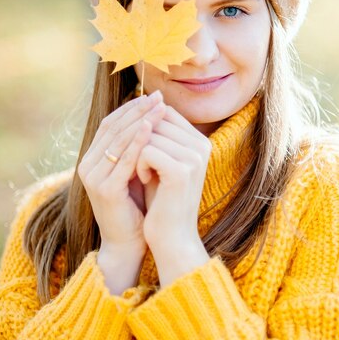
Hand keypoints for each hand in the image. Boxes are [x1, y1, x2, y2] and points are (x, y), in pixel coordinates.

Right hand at [77, 90, 165, 293]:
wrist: (127, 244)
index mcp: (92, 160)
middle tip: (159, 97)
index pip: (110, 125)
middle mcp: (87, 165)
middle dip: (138, 110)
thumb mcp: (134, 172)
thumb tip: (153, 119)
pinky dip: (138, 142)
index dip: (131, 109)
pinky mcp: (104, 189)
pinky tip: (153, 129)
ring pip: (118, 140)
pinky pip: (124, 160)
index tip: (154, 97)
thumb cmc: (136, 208)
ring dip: (141, 120)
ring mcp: (93, 177)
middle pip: (112, 128)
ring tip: (160, 107)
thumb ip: (136, 149)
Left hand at [136, 104, 211, 286]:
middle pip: (156, 120)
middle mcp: (201, 145)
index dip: (144, 126)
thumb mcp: (159, 162)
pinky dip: (139, 165)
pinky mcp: (182, 171)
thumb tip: (143, 101)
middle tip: (139, 166)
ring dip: (136, 153)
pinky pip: (147, 150)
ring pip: (149, 134)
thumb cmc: (161, 201)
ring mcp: (194, 157)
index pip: (164, 112)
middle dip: (139, 140)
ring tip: (142, 174)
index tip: (142, 152)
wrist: (172, 238)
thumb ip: (156, 134)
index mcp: (200, 141)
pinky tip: (144, 180)